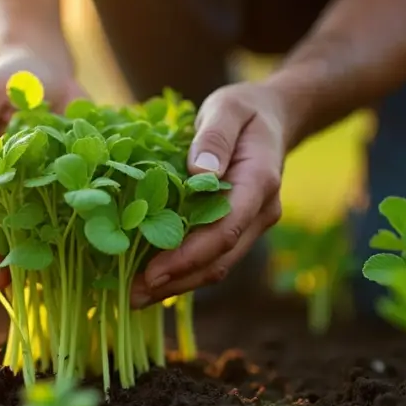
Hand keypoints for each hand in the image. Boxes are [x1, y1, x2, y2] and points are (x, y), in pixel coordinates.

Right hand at [0, 47, 85, 287]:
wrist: (49, 71)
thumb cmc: (9, 78)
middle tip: (7, 274)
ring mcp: (30, 196)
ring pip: (21, 236)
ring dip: (24, 260)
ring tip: (31, 284)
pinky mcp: (62, 194)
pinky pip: (59, 225)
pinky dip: (61, 247)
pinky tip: (71, 268)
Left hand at [129, 81, 291, 307]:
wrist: (273, 117)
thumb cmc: (244, 110)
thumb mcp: (227, 108)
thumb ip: (214, 138)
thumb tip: (199, 172)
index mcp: (260, 182)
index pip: (225, 231)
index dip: (188, 256)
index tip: (152, 272)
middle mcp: (261, 211)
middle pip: (220, 259)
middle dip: (177, 282)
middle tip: (132, 296)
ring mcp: (252, 223)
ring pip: (217, 265)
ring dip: (178, 284)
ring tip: (135, 296)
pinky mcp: (238, 228)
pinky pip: (213, 256)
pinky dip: (184, 270)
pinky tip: (152, 278)